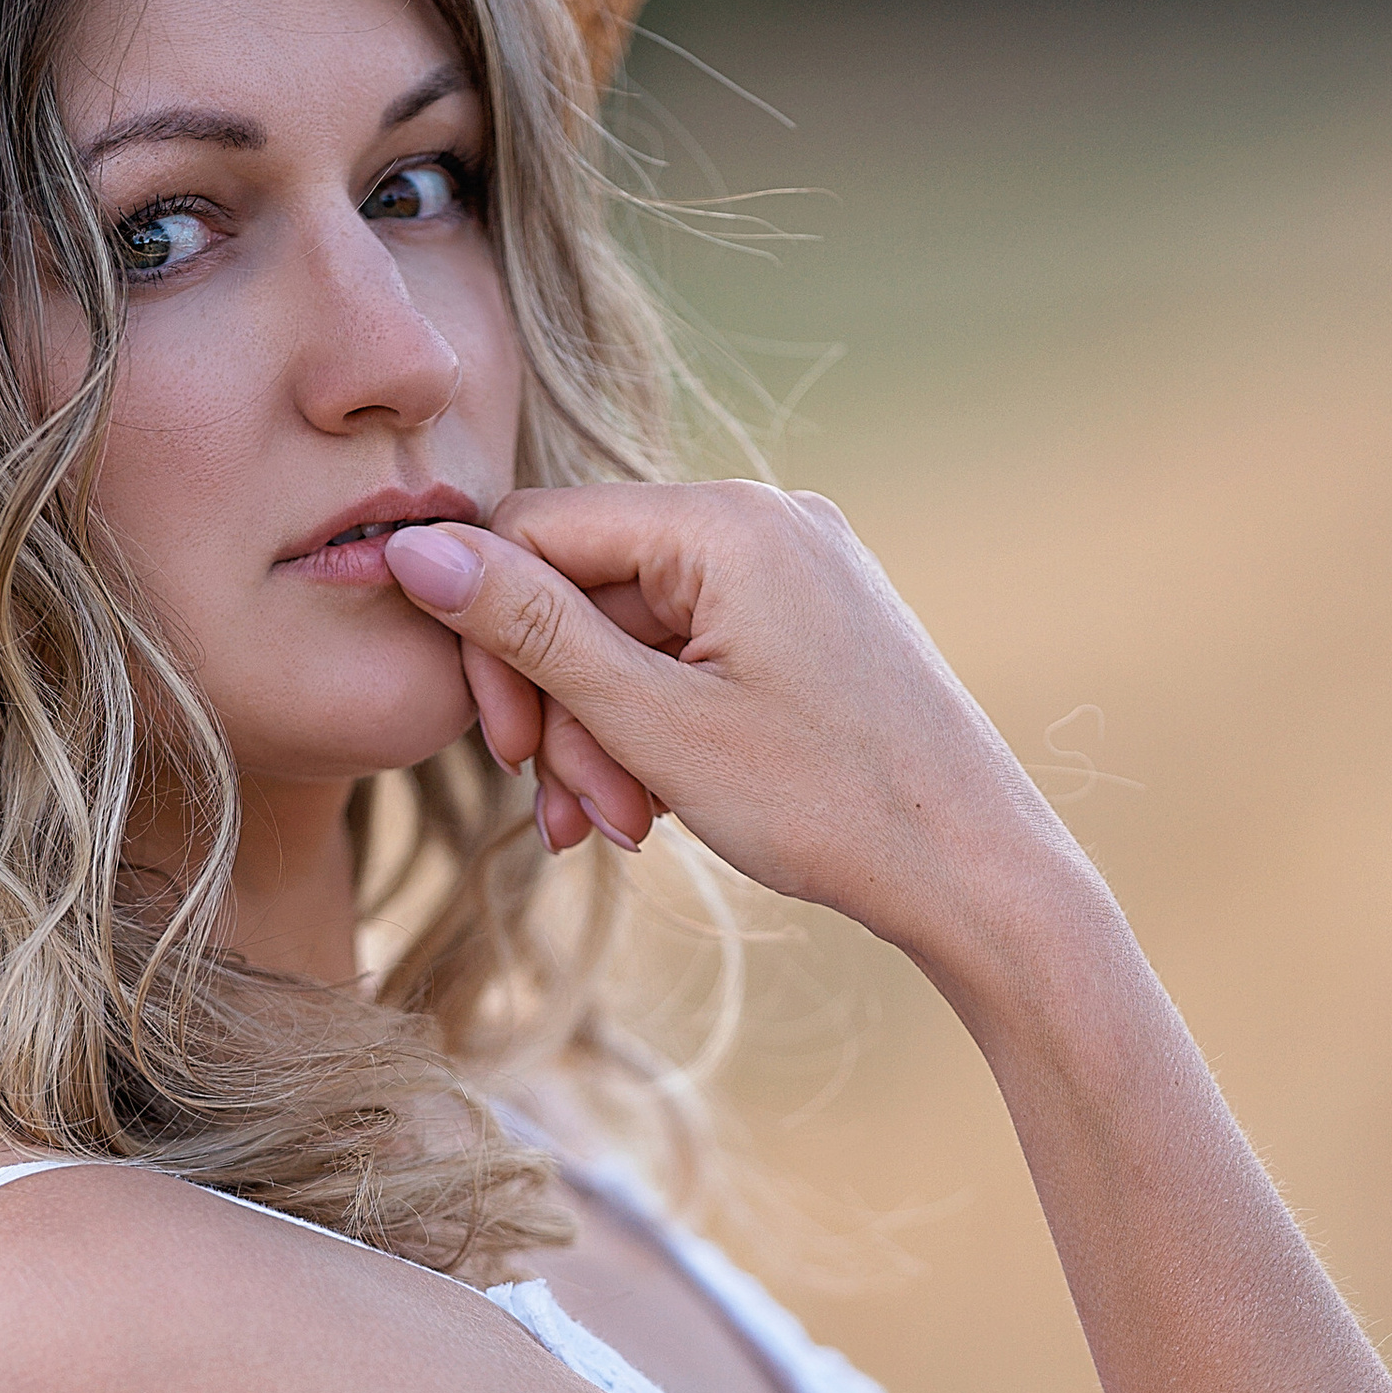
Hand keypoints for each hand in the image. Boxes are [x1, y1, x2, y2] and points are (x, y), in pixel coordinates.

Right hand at [384, 484, 1095, 968]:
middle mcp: (765, 519)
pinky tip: (660, 811)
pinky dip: (662, 728)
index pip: (537, 530)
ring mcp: (797, 569)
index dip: (492, 639)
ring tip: (624, 833)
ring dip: (609, 738)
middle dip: (564, 711)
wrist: (980, 873)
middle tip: (575, 821)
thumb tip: (411, 548)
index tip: (504, 749)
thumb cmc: (829, 804)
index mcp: (725, 520)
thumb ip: (530, 631)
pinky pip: (696, 654)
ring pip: (637, 636)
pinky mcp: (814, 621)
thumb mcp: (654, 723)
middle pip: (588, 590)